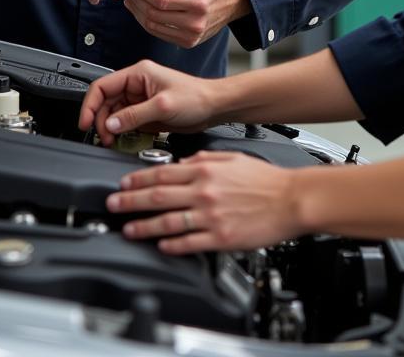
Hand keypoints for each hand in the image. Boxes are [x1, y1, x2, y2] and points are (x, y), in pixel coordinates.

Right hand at [78, 59, 216, 146]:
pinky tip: (122, 140)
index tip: (85, 123)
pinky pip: (124, 121)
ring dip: (109, 128)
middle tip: (103, 137)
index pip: (102, 86)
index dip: (90, 105)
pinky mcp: (145, 112)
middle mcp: (136, 84)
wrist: (213, 108)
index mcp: (138, 73)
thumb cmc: (196, 97)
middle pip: (105, 101)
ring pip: (113, 113)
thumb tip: (111, 125)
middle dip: (100, 120)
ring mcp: (140, 99)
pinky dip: (120, 132)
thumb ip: (134, 115)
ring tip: (112, 141)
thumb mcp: (163, 106)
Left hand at [107, 151, 298, 253]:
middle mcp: (204, 192)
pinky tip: (160, 245)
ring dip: (144, 226)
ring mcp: (211, 216)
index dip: (138, 178)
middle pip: (158, 196)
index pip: (162, 172)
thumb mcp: (232, 158)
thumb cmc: (266, 180)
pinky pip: (189, 242)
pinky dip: (171, 245)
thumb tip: (182, 162)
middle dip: (130, 201)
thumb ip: (204, 159)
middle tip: (112, 204)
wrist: (292, 199)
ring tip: (128, 229)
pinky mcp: (220, 237)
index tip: (123, 183)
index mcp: (205, 171)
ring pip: (168, 221)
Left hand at [118, 0, 250, 48]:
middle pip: (153, 14)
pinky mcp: (188, 43)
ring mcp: (192, 36)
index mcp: (198, 2)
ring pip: (152, 26)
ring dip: (136, 12)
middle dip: (134, 0)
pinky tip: (141, 9)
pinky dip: (147, 21)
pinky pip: (159, 33)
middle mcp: (195, 23)